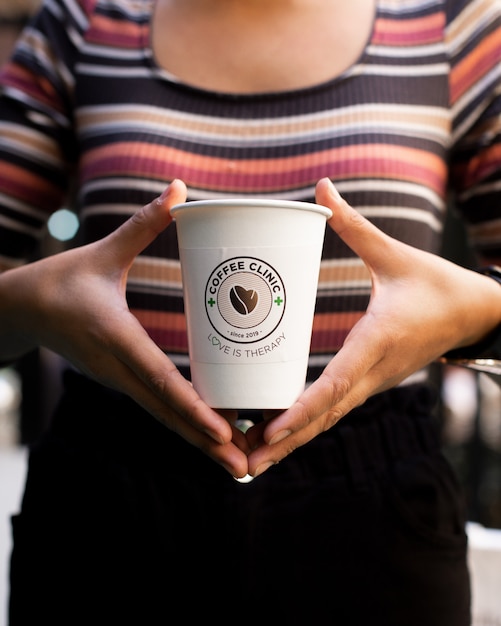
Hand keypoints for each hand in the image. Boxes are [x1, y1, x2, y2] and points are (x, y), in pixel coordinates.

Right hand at [0, 180, 249, 476]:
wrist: (20, 309)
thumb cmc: (60, 280)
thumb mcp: (101, 252)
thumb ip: (142, 225)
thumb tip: (180, 190)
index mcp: (115, 340)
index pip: (159, 379)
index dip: (192, 407)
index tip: (223, 432)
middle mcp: (119, 369)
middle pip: (169, 413)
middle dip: (208, 442)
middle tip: (247, 467)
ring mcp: (119, 380)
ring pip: (165, 417)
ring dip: (200, 442)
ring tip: (239, 464)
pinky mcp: (121, 380)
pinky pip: (158, 407)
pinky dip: (185, 424)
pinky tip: (212, 435)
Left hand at [245, 178, 500, 476]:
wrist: (474, 314)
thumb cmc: (437, 284)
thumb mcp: (396, 255)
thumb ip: (355, 226)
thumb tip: (320, 188)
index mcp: (378, 341)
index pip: (336, 383)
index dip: (302, 408)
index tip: (269, 430)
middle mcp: (373, 371)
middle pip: (324, 416)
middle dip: (285, 441)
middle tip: (242, 462)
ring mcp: (372, 381)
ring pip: (328, 419)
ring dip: (292, 441)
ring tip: (250, 460)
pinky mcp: (370, 381)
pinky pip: (334, 409)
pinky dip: (306, 425)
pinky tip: (279, 434)